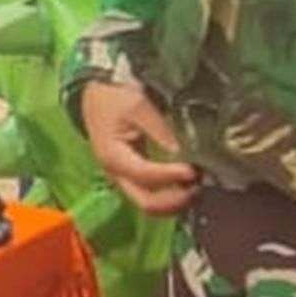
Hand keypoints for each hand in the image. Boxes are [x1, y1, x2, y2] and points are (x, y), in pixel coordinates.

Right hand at [83, 80, 199, 213]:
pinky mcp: (130, 176)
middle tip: (197, 187)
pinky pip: (150, 194)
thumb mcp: (140, 108)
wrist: (98, 93)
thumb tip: (188, 153)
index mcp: (113, 156)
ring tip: (196, 186)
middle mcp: (115, 173)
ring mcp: (122, 177)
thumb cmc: (115, 97)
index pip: (145, 174)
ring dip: (174, 201)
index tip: (194, 170)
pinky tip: (186, 184)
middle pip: (145, 202)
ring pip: (149, 203)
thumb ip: (162, 132)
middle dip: (174, 200)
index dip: (171, 175)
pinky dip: (169, 195)